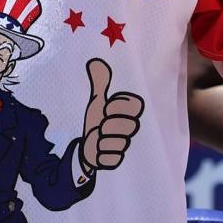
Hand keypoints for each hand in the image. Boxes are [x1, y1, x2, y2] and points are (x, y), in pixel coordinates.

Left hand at [81, 58, 143, 172]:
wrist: (88, 146)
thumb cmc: (96, 121)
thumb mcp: (97, 101)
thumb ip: (100, 83)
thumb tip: (94, 61)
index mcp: (129, 112)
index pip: (134, 105)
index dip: (117, 107)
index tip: (107, 109)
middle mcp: (131, 128)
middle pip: (128, 125)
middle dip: (108, 125)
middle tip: (102, 125)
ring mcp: (126, 145)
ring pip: (118, 143)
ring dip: (102, 141)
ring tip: (99, 139)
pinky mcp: (118, 161)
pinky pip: (111, 159)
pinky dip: (100, 155)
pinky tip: (98, 151)